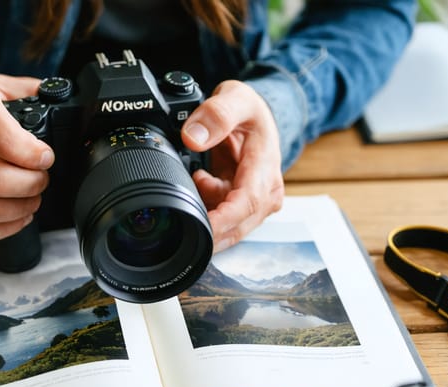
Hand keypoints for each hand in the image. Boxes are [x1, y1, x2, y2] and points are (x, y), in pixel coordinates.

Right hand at [0, 73, 54, 241]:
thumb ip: (35, 94)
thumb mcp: (5, 86)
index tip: (46, 158)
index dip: (33, 156)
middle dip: (30, 186)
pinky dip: (1, 229)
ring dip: (18, 210)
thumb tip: (65, 108)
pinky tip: (15, 216)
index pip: (3, 139)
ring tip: (31, 199)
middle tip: (42, 180)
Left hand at [181, 80, 284, 252]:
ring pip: (227, 227)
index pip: (247, 204)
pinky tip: (202, 181)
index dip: (224, 220)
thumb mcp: (236, 98)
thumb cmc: (250, 111)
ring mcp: (254, 203)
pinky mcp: (242, 208)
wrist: (255, 119)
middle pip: (237, 225)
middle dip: (209, 227)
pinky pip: (220, 220)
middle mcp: (266, 193)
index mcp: (266, 169)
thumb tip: (193, 138)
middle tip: (181, 211)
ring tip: (200, 174)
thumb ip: (216, 114)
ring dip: (205, 211)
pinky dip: (204, 207)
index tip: (201, 227)